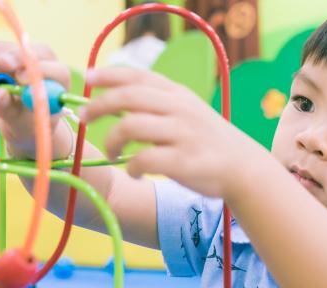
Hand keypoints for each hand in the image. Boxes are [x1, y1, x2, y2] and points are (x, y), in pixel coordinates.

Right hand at [0, 42, 70, 157]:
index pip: (52, 68)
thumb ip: (12, 111)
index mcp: (59, 79)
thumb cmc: (30, 128)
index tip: (19, 77)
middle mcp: (43, 61)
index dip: (36, 70)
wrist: (23, 125)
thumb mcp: (22, 126)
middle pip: (19, 53)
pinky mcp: (4, 54)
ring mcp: (22, 55)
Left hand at [80, 67, 264, 198]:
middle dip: (98, 106)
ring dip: (112, 140)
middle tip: (83, 117)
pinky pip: (144, 160)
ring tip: (112, 152)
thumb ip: (158, 102)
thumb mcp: (188, 111)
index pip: (138, 76)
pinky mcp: (184, 162)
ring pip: (130, 127)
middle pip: (127, 98)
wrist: (244, 168)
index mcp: (178, 95)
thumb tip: (115, 98)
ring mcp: (182, 135)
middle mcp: (179, 109)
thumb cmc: (208, 140)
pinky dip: (132, 167)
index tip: (89, 77)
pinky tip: (134, 172)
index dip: (109, 75)